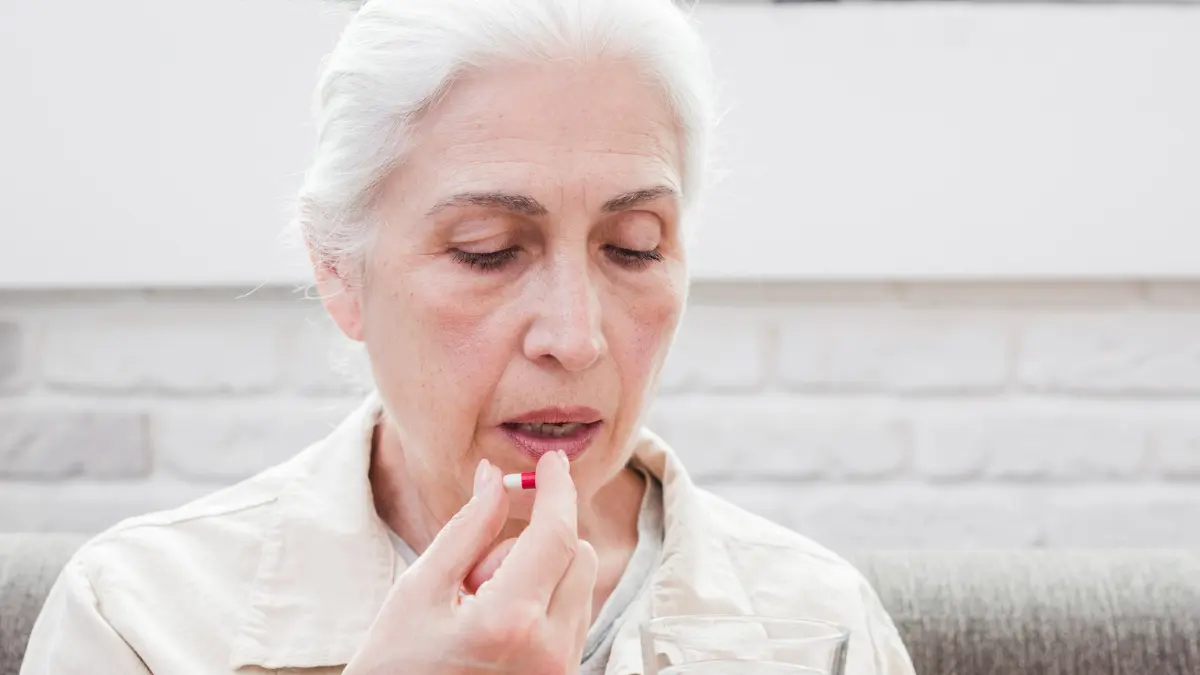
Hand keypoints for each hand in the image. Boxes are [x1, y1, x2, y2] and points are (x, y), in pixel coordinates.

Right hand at [344, 450, 597, 674]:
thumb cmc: (395, 666)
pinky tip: (498, 626)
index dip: (557, 489)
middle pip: (578, 555)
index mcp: (509, 621)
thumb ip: (467, 528)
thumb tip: (495, 476)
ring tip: (481, 606)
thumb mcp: (419, 589)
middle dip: (538, 540)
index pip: (555, 534)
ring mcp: (560, 671)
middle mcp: (548, 650)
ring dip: (541, 574)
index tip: (552, 462)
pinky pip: (574, 617)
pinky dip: (545, 602)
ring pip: (580, 584)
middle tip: (476, 571)